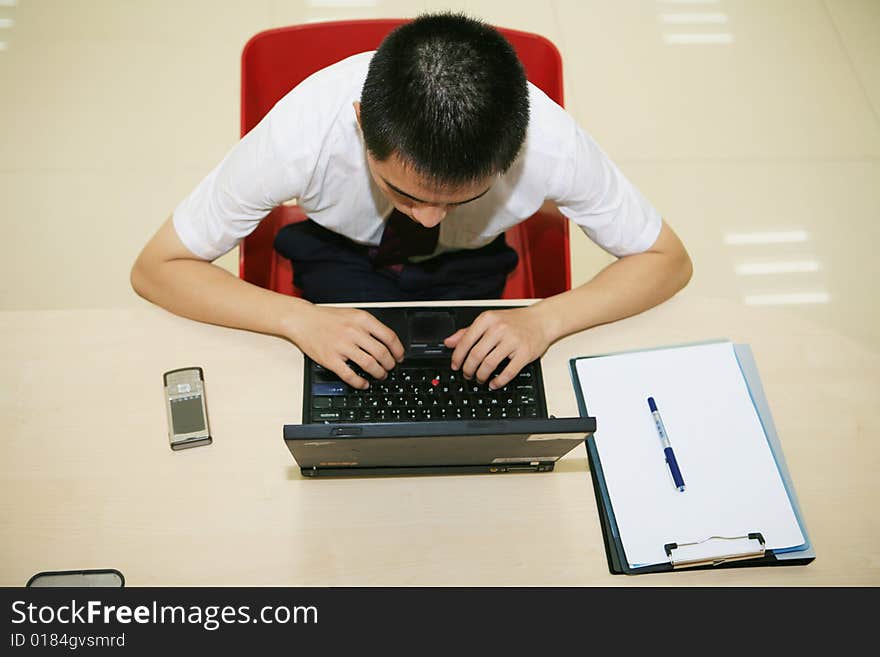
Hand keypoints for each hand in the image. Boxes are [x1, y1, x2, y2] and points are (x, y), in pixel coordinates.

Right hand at [286, 305, 404, 388]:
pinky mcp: (331, 359)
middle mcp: (354, 332)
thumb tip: (388, 342)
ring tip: (380, 375)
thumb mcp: (353, 314)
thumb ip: (370, 326)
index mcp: (362, 320)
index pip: (389, 337)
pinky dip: (360, 382)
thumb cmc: (327, 318)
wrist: (302, 320)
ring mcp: (342, 346)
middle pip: (382, 353)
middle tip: (390, 368)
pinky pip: (350, 375)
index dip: (398, 350)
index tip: (400, 356)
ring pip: (370, 365)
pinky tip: (364, 383)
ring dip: (379, 373)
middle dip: (390, 364)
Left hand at [443, 306, 551, 388]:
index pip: (466, 341)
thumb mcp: (489, 321)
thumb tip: (449, 342)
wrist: (541, 320)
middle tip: (467, 374)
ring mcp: (513, 341)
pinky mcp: (525, 353)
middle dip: (468, 369)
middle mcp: (499, 329)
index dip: (457, 357)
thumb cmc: (515, 321)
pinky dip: (498, 381)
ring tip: (480, 378)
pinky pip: (508, 372)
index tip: (455, 365)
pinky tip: (494, 383)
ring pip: (489, 364)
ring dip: (481, 376)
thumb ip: (467, 332)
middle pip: (476, 355)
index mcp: (488, 319)